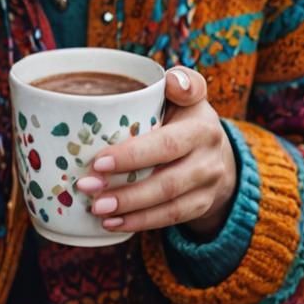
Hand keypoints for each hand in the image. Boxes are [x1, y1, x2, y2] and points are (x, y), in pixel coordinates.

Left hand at [74, 67, 236, 237]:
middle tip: (87, 186)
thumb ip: (181, 81)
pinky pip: (171, 219)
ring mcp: (208, 184)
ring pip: (168, 203)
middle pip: (166, 179)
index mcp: (202, 125)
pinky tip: (113, 223)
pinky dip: (140, 222)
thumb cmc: (185, 113)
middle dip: (125, 188)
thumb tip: (172, 82)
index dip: (133, 154)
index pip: (166, 143)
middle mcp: (209, 156)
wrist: (216, 148)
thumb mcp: (188, 92)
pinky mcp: (202, 205)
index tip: (98, 160)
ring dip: (129, 208)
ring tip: (96, 208)